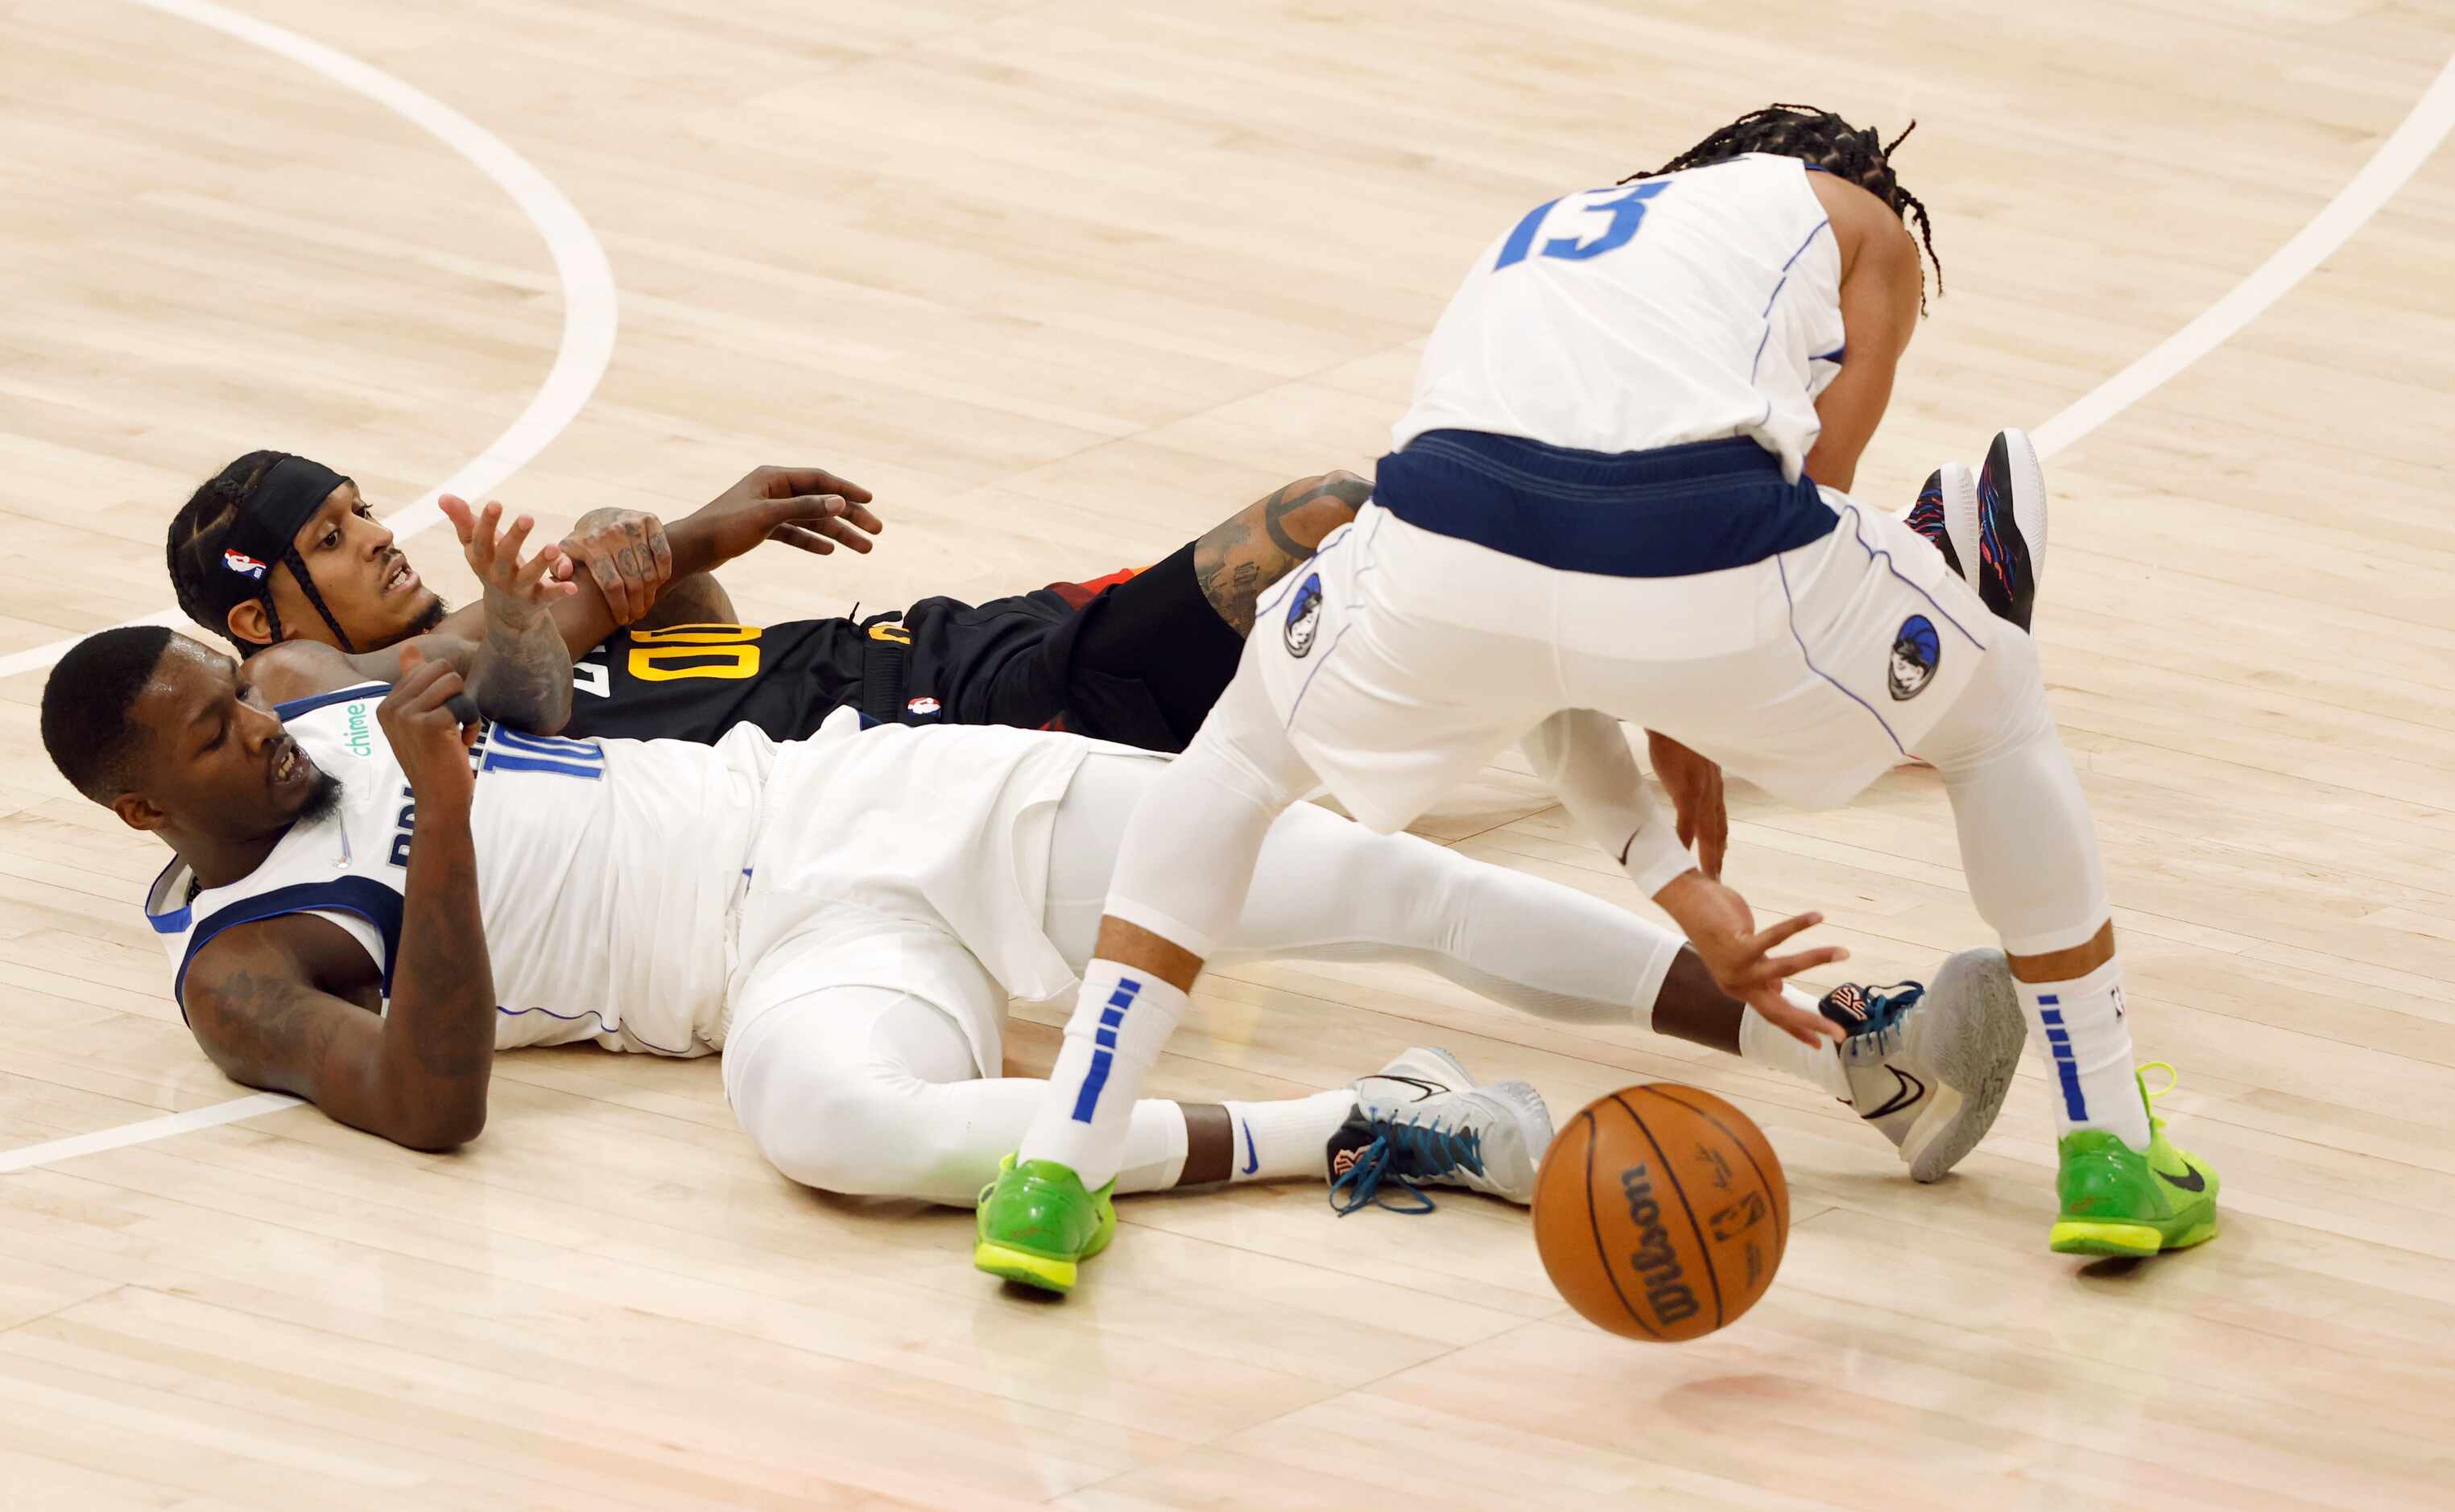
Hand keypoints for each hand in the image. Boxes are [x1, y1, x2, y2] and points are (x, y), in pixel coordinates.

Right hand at [381, 646, 480, 807]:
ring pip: (455, 682)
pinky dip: (472, 724)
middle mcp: (391, 707)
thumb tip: (409, 648)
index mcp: (386, 704)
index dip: (446, 694)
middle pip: (443, 669)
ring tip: (455, 735)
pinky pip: (465, 704)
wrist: (439, 801)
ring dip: (466, 709)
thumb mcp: (420, 719)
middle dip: (457, 695)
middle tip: (451, 726)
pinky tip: (461, 745)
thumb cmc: (434, 761)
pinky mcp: (429, 724)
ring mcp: (407, 715)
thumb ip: (414, 683)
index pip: (429, 668)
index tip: (439, 724)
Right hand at [439, 496, 578, 629]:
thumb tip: (443, 496)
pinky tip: (574, 586)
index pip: (481, 541)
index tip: (495, 503)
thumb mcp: (477, 546)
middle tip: (528, 517)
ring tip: (554, 547)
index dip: (486, 523)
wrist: (505, 612)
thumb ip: (463, 521)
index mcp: (482, 560)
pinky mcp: (537, 601)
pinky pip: (549, 596)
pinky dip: (560, 591)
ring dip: (541, 562)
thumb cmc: (492, 566)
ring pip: (528, 577)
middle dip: (515, 537)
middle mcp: (498, 575)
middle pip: (505, 556)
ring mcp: (518, 590)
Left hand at [562, 508, 672, 625]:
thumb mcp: (567, 553)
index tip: (623, 619)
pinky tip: (659, 583)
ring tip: (647, 604)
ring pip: (649, 571)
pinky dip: (664, 572)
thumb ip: (560, 565)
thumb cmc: (584, 542)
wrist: (601, 514)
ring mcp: (633, 525)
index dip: (620, 606)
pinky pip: (663, 553)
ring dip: (651, 593)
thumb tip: (566, 573)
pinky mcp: (650, 520)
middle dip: (637, 604)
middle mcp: (612, 533)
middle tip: (638, 615)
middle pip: (633, 581)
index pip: (611, 585)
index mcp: (590, 544)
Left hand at [689, 465, 884, 563]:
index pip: (819, 480)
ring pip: (811, 520)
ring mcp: (769, 509)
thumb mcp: (767, 517)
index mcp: (773, 478)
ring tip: (864, 548)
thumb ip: (804, 509)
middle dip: (850, 517)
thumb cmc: (725, 527)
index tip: (870, 500)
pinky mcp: (762, 528)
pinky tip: (829, 550)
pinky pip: (795, 533)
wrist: (693, 548)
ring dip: (837, 533)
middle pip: (820, 501)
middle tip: (876, 531)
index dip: (847, 490)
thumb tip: (839, 503)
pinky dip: (812, 540)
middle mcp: (773, 489)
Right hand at [1647, 730, 1728, 878]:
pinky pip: (1687, 823)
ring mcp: (1701, 791)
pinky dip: (1684, 842)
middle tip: (1718, 881)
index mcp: (1712, 783)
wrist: (1674, 712)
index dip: (1720, 840)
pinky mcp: (1686, 790)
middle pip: (1718, 831)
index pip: (1719, 818)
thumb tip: (1684, 778)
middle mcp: (1712, 790)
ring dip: (1708, 858)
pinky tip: (1682, 856)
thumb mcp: (1690, 754)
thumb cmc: (1677, 730)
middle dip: (1717, 857)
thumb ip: (1691, 770)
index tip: (1719, 857)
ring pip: (1708, 833)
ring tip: (1707, 879)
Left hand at [1653, 872, 1847, 1046]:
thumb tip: (1781, 990)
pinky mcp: (1737, 947)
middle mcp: (1737, 984)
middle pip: (1779, 1011)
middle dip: (1810, 1022)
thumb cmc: (1719, 927)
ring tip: (1844, 952)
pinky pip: (1775, 938)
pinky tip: (1818, 917)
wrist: (1687, 902)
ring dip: (1817, 959)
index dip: (1796, 1030)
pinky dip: (1798, 926)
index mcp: (1740, 989)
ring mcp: (1736, 968)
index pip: (1773, 1016)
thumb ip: (1761, 975)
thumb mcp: (1742, 957)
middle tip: (1840, 1033)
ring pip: (1785, 969)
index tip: (1820, 1045)